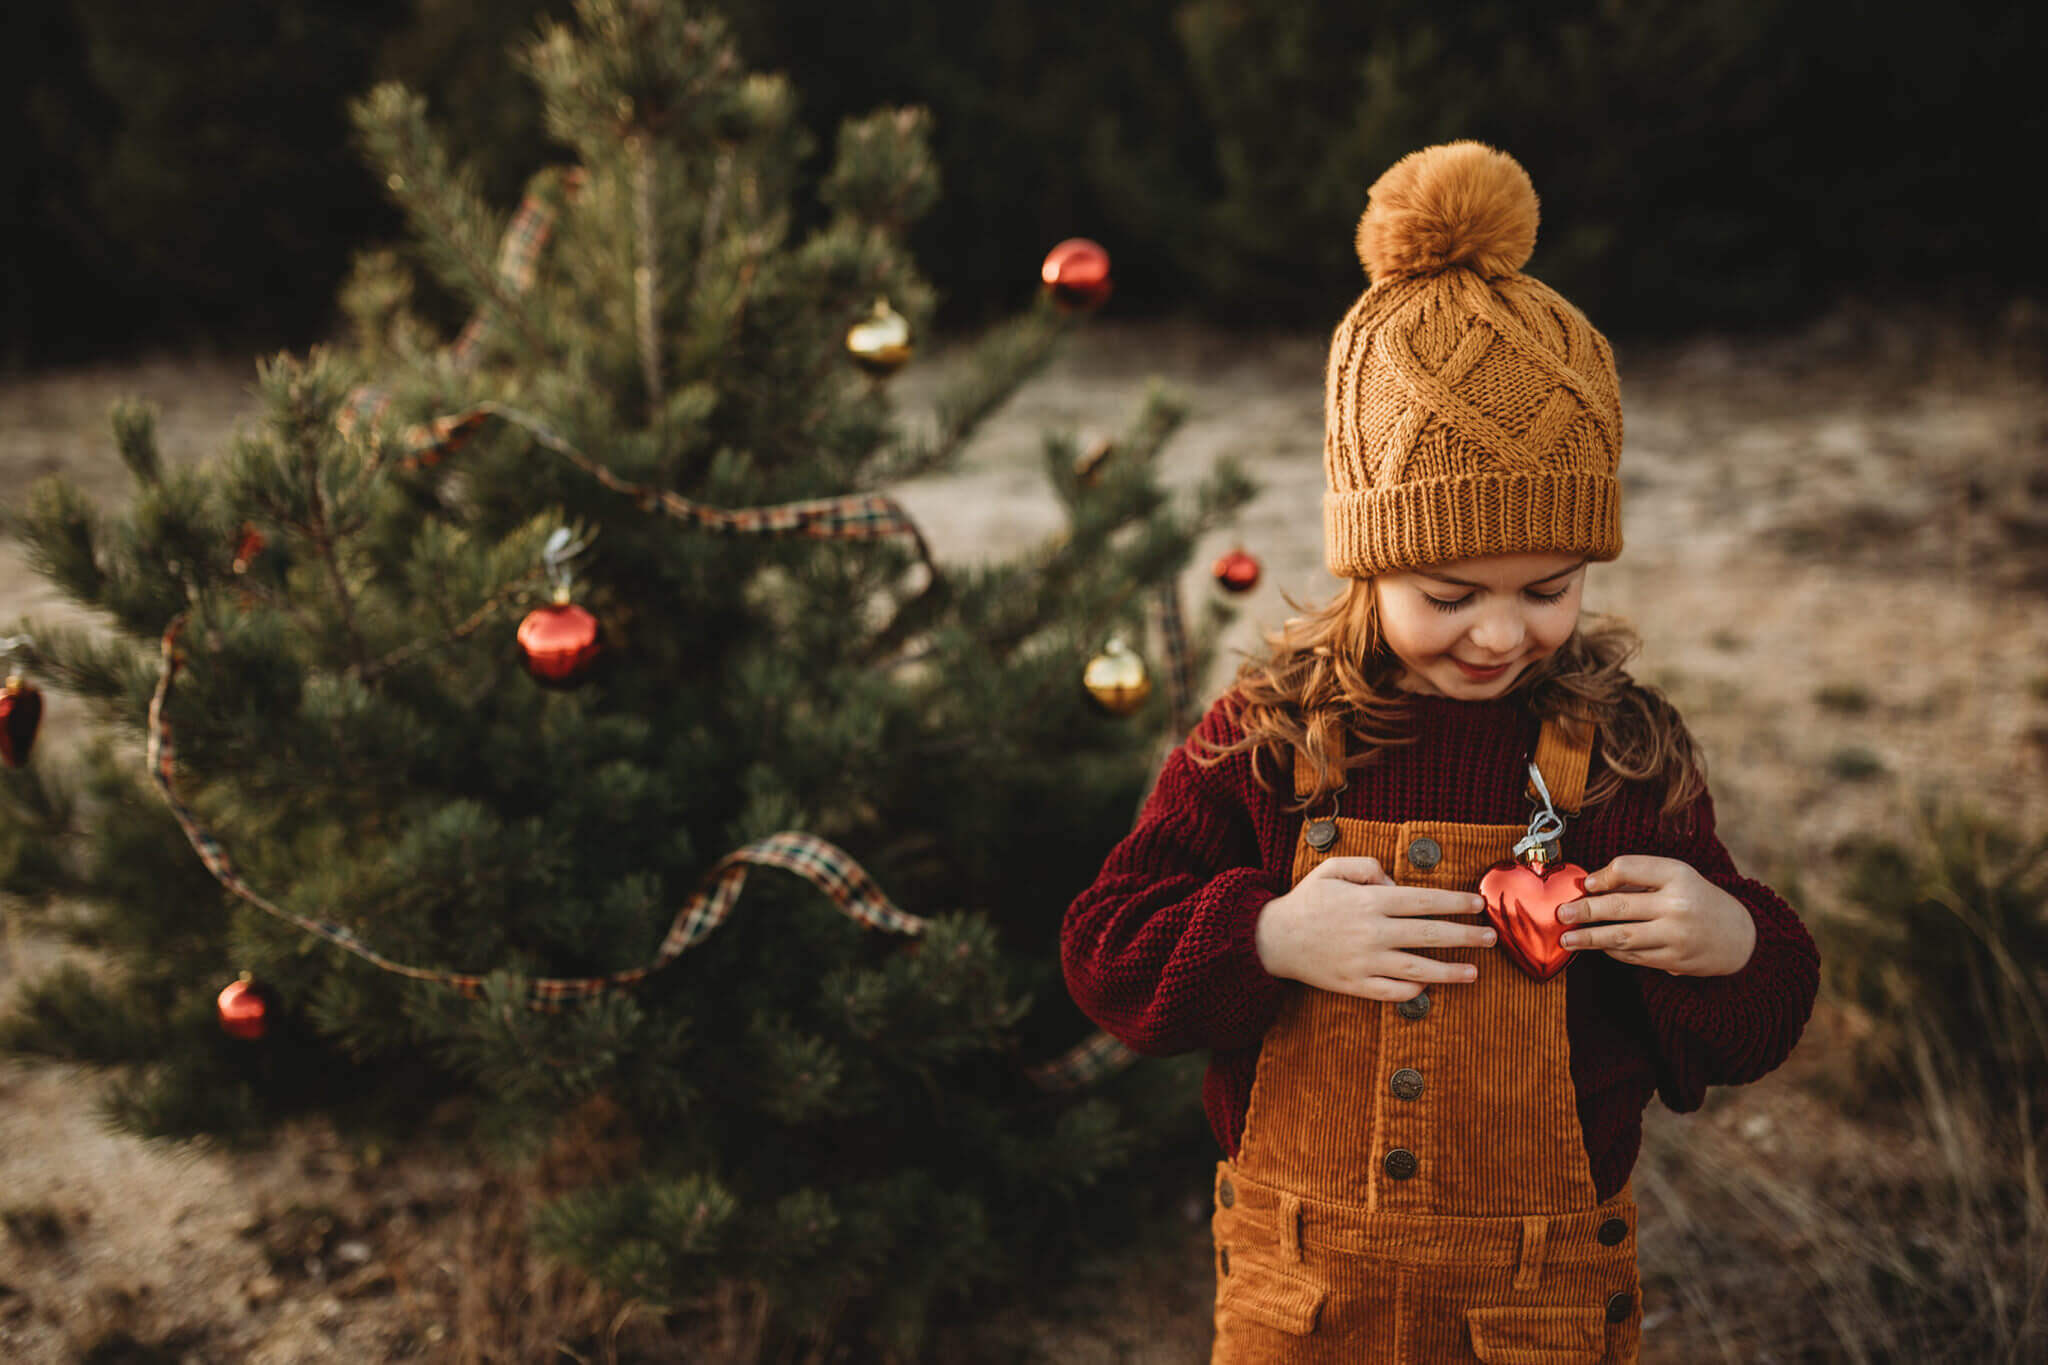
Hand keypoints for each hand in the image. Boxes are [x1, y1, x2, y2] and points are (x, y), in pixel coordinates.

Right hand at [1254, 856, 1498, 1000]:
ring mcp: (1364, 962)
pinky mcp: (1355, 985)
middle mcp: (1371, 932)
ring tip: (1475, 971)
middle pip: (1430, 934)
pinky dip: (1415, 988)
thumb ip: (1367, 866)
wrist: (1273, 939)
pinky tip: (1431, 984)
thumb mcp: (1331, 869)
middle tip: (1489, 938)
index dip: (1455, 902)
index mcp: (1369, 900)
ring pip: (1418, 967)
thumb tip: (1395, 881)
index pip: (1424, 900)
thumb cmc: (1306, 901)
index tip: (1477, 904)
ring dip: (1451, 970)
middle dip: (1465, 936)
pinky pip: (1393, 991)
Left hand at [1556, 855, 1756, 976]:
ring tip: (1567, 938)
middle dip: (1585, 911)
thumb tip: (1590, 886)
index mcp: (1677, 875)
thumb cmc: (1697, 898)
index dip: (1602, 875)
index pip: (1628, 868)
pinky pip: (1633, 956)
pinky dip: (1612, 951)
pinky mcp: (1673, 960)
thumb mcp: (1676, 877)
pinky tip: (1598, 946)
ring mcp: (1676, 935)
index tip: (1587, 885)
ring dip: (1589, 938)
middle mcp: (1677, 905)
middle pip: (1619, 906)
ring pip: (1622, 937)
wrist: (1739, 936)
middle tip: (1561, 914)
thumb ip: (1639, 878)